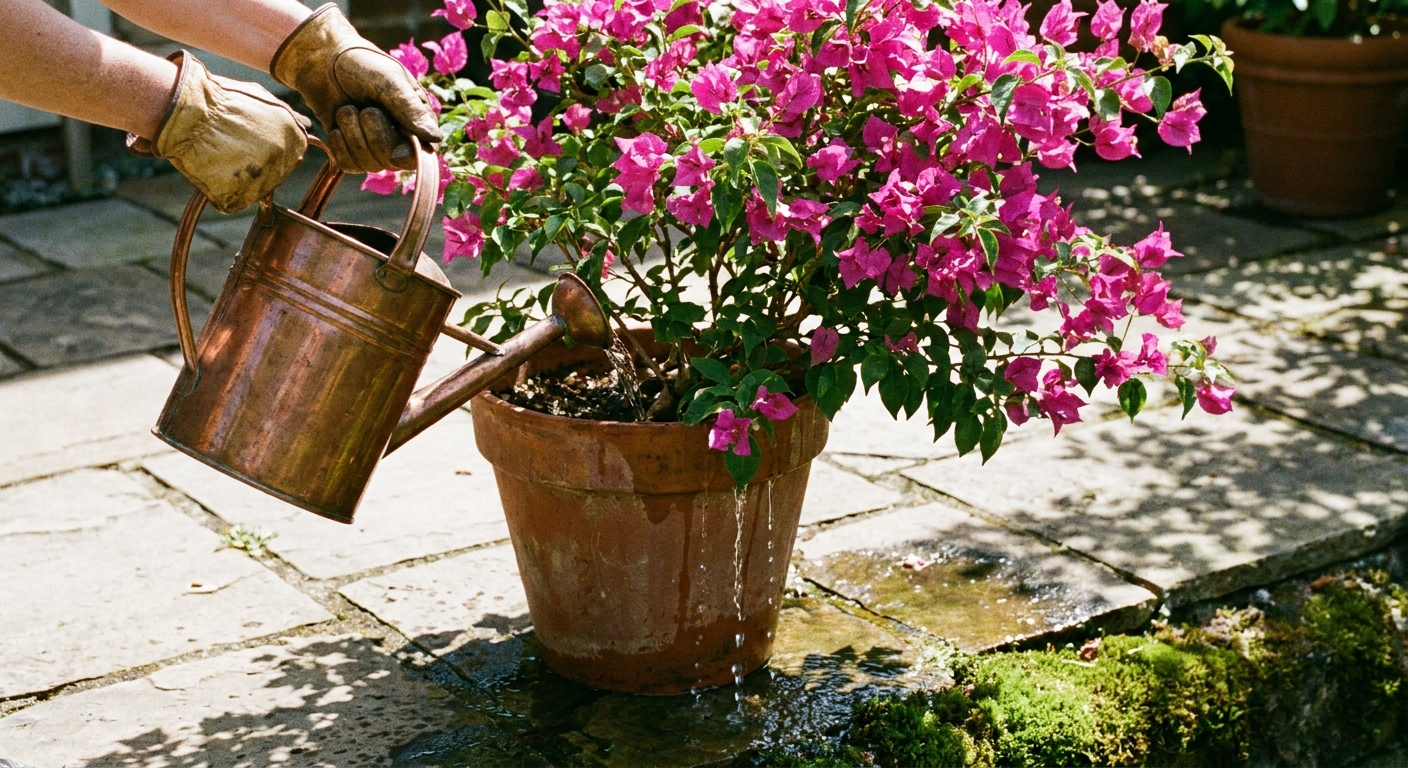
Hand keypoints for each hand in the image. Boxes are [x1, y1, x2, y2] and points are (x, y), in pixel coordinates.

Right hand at [130, 51, 308, 213]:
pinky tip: (213, 169)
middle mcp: (284, 161)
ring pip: (257, 189)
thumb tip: (307, 124)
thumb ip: (288, 117)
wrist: (189, 111)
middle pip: (277, 173)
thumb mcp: (263, 100)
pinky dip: (223, 190)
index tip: (254, 142)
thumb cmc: (223, 100)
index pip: (294, 155)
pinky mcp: (241, 196)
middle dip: (259, 164)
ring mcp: (264, 180)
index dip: (272, 149)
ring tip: (221, 156)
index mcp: (295, 139)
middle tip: (233, 149)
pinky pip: (234, 200)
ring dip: (241, 178)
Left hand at [271, 4, 440, 172]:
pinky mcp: (351, 153)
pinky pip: (348, 165)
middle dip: (374, 134)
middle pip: (391, 160)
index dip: (407, 155)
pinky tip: (337, 126)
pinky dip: (339, 146)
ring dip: (352, 134)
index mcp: (418, 121)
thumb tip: (436, 139)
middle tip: (365, 108)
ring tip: (347, 110)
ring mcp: (375, 148)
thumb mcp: (389, 81)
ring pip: (368, 164)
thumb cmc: (362, 64)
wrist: (323, 60)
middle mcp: (400, 138)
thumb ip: (411, 109)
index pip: (422, 154)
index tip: (394, 151)